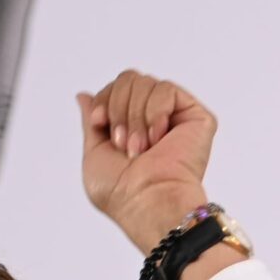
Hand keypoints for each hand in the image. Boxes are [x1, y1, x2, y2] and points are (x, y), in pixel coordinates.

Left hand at [76, 70, 218, 250]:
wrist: (147, 200)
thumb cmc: (121, 191)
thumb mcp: (94, 152)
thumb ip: (93, 121)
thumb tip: (83, 95)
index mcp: (134, 126)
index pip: (116, 88)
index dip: (103, 100)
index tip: (99, 124)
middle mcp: (156, 119)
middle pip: (129, 79)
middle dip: (118, 108)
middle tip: (124, 143)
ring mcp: (177, 117)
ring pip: (145, 82)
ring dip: (134, 116)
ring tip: (142, 147)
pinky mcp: (197, 117)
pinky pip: (166, 89)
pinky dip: (154, 112)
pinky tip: (159, 137)